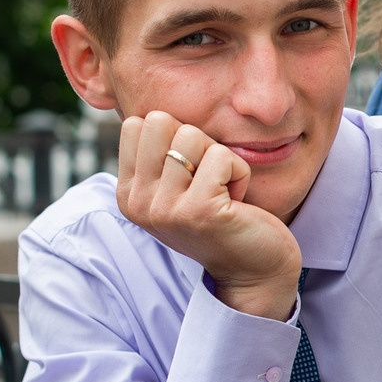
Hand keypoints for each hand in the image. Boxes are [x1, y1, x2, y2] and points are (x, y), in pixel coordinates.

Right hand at [116, 111, 300, 319]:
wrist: (253, 270)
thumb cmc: (220, 218)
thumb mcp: (176, 188)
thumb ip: (158, 155)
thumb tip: (149, 111)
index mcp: (128, 193)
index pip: (137, 123)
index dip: (174, 138)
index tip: (190, 174)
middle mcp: (138, 203)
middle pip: (159, 121)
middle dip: (195, 141)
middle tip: (208, 179)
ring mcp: (165, 209)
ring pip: (191, 135)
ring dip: (219, 158)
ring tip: (222, 192)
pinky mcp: (198, 211)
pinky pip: (222, 156)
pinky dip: (239, 172)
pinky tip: (237, 202)